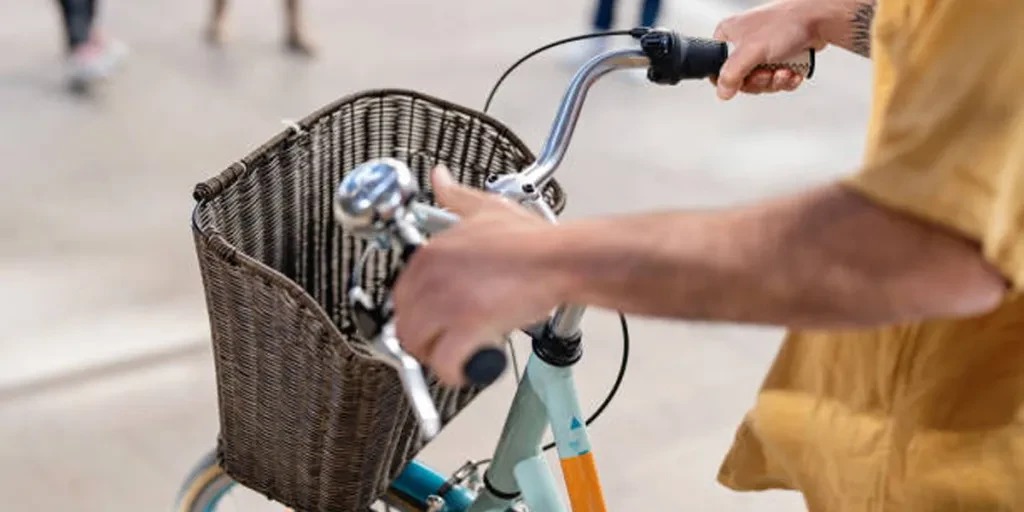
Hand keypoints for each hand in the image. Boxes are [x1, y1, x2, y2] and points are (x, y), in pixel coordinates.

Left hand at [393, 166, 566, 385]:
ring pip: (419, 346)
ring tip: (460, 355)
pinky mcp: (467, 327)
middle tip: (447, 343)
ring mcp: (447, 303)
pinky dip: (455, 372)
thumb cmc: (532, 240)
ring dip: (437, 357)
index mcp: (431, 253)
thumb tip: (440, 178)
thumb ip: (455, 195)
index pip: (402, 295)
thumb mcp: (486, 208)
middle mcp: (432, 277)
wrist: (560, 259)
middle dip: (424, 339)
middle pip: (405, 324)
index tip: (436, 321)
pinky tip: (472, 368)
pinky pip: (445, 364)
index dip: (419, 313)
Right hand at [711, 0, 826, 99]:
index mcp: (729, 35)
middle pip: (741, 79)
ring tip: (784, 71)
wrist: (819, 19)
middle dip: (759, 81)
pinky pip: (776, 79)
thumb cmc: (786, 22)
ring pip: (760, 81)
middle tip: (768, 73)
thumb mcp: (751, 50)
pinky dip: (785, 79)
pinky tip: (792, 72)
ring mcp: (762, 51)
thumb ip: (732, 74)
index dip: (732, 79)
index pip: (718, 68)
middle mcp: (743, 43)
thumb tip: (722, 92)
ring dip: (775, 81)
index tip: (745, 79)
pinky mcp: (779, 57)